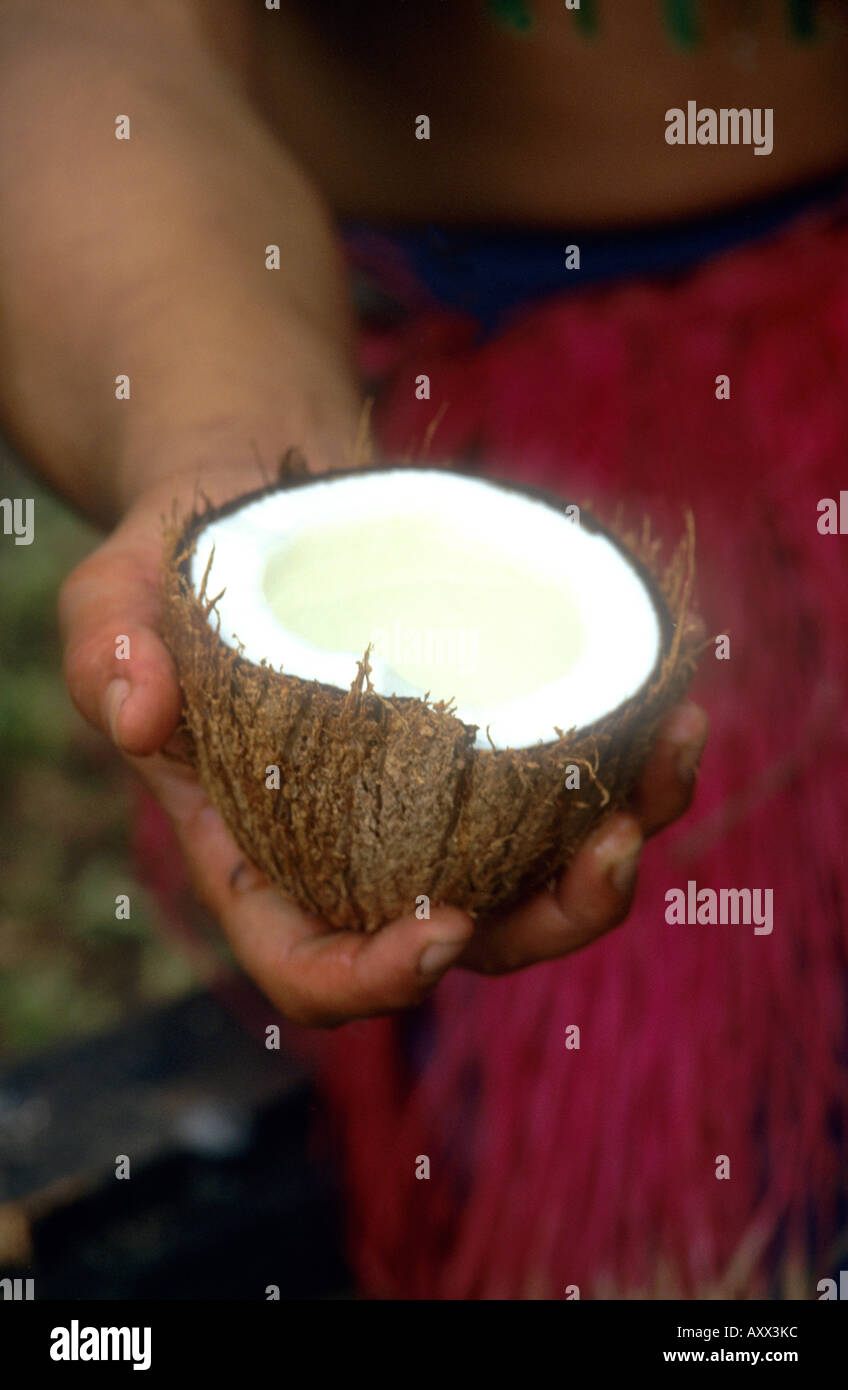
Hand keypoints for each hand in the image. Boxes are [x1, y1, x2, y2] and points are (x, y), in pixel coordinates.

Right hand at [59, 469, 707, 1025]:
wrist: (264, 502)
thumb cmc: (185, 565)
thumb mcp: (117, 590)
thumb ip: (103, 647)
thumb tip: (139, 707)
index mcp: (261, 855)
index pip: (313, 962)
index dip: (375, 977)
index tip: (440, 926)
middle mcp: (363, 849)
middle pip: (467, 939)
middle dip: (549, 921)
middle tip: (606, 852)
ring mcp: (438, 801)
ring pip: (542, 873)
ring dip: (620, 845)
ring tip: (668, 755)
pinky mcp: (496, 738)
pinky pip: (577, 781)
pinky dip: (635, 759)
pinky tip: (670, 702)